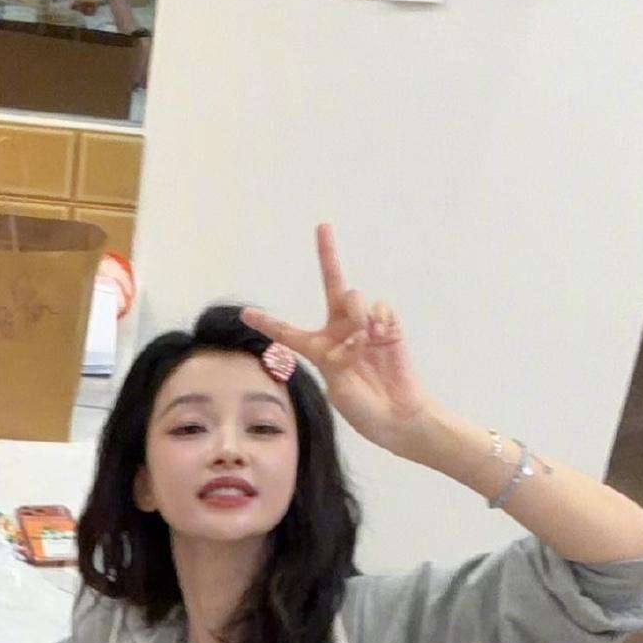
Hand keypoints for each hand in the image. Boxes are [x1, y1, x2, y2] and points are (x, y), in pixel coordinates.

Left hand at [245, 224, 433, 452]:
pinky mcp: (389, 326)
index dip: (268, 322)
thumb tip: (358, 331)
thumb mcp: (337, 388)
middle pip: (332, 282)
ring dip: (356, 317)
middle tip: (322, 225)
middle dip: (328, 253)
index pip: (288, 332)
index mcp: (320, 349)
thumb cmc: (363, 410)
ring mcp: (366, 325)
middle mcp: (341, 330)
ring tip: (365, 344)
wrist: (397, 417)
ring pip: (354, 297)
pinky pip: (380, 307)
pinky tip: (382, 339)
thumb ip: (339, 355)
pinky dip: (379, 322)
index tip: (246, 313)